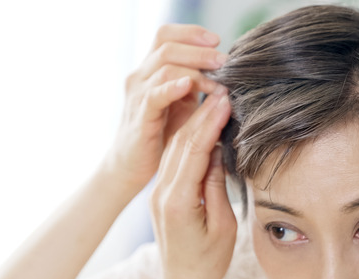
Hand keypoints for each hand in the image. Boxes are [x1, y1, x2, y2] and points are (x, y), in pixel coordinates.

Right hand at [105, 24, 225, 190]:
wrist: (132, 164)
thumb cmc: (160, 134)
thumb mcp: (181, 103)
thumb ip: (197, 84)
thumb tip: (226, 70)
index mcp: (150, 69)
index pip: (166, 35)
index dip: (190, 33)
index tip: (217, 41)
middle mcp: (141, 76)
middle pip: (167, 46)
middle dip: (199, 50)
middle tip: (224, 60)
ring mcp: (138, 94)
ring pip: (164, 66)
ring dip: (194, 69)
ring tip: (216, 79)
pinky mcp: (140, 116)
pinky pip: (155, 95)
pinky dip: (172, 87)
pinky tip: (189, 86)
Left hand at [149, 87, 235, 278]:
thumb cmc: (208, 263)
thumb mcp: (224, 227)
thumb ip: (218, 188)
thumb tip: (218, 152)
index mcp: (178, 201)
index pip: (194, 151)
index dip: (210, 122)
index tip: (225, 99)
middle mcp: (162, 193)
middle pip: (181, 143)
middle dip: (201, 114)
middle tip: (222, 89)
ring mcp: (159, 192)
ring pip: (175, 148)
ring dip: (193, 122)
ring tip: (213, 100)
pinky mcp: (162, 194)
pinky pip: (174, 159)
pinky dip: (188, 139)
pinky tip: (200, 125)